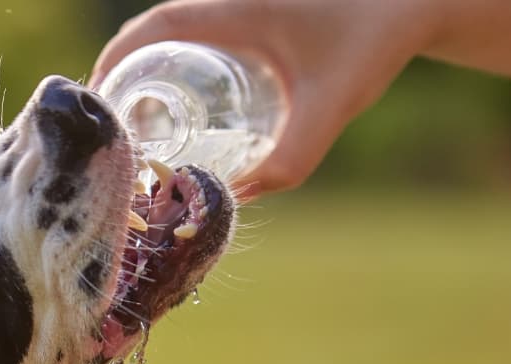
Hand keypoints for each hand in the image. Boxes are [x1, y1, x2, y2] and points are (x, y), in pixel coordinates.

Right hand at [90, 0, 436, 194]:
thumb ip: (292, 159)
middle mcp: (231, 4)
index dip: (118, 59)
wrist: (414, 1)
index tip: (96, 99)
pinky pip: (198, 38)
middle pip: (154, 32)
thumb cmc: (375, 40)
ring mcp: (241, 9)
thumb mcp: (333, 105)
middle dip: (122, 74)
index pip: (157, 25)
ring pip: (174, 35)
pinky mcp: (254, 18)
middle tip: (110, 127)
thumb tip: (238, 198)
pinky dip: (174, 67)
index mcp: (238, 10)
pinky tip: (178, 107)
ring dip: (146, 72)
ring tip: (135, 124)